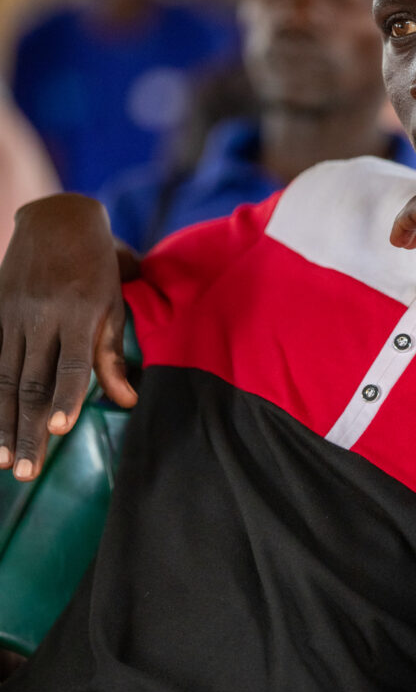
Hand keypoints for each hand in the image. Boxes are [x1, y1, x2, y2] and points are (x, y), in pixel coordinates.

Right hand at [0, 194, 137, 480]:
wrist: (57, 218)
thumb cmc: (97, 268)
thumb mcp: (114, 304)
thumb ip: (114, 355)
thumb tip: (128, 403)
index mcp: (77, 312)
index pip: (70, 365)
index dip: (65, 399)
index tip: (57, 432)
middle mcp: (39, 316)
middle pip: (30, 383)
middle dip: (27, 431)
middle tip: (26, 473)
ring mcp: (11, 314)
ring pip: (2, 378)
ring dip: (1, 424)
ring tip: (3, 462)